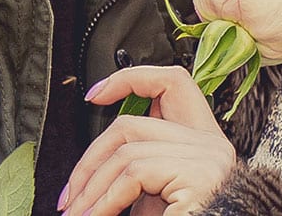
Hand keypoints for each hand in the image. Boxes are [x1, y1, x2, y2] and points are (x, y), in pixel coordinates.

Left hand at [58, 66, 237, 215]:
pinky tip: (95, 215)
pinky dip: (105, 199)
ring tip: (78, 213)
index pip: (173, 83)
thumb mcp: (152, 196)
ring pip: (127, 152)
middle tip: (69, 196)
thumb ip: (133, 173)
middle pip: (132, 125)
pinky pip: (134, 174)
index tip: (95, 96)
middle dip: (89, 161)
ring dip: (91, 188)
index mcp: (204, 141)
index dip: (131, 79)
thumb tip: (87, 171)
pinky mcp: (198, 176)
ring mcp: (207, 157)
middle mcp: (211, 144)